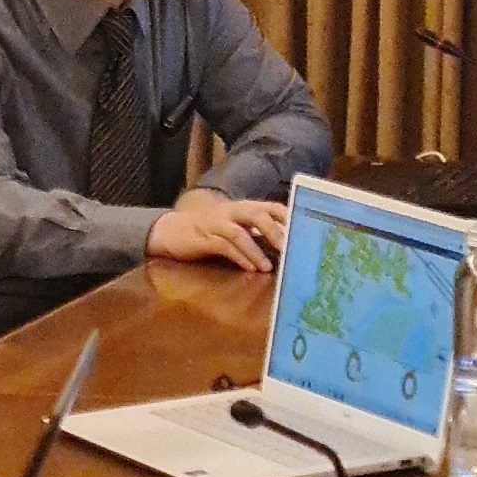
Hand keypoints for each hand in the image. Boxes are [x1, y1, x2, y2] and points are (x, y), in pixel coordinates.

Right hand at [154, 189, 289, 271]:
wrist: (171, 231)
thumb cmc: (210, 232)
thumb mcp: (235, 228)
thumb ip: (257, 234)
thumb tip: (286, 247)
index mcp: (244, 208)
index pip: (272, 207)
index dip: (289, 217)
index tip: (306, 231)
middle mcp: (232, 211)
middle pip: (258, 214)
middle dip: (276, 232)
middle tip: (290, 250)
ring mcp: (217, 223)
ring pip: (241, 232)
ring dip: (257, 250)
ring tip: (269, 268)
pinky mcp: (204, 237)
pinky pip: (224, 245)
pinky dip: (239, 257)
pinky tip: (250, 269)